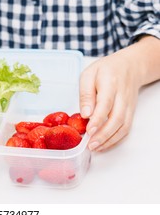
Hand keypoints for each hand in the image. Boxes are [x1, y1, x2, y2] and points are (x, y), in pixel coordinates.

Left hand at [79, 36, 159, 150]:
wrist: (130, 66)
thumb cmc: (105, 70)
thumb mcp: (89, 74)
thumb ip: (86, 93)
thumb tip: (85, 114)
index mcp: (110, 83)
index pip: (105, 103)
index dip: (98, 118)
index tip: (89, 130)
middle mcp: (122, 96)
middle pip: (116, 118)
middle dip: (103, 134)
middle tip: (90, 144)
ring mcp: (128, 106)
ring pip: (123, 126)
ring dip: (110, 140)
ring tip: (95, 148)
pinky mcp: (130, 112)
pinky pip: (126, 128)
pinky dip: (116, 139)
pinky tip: (104, 144)